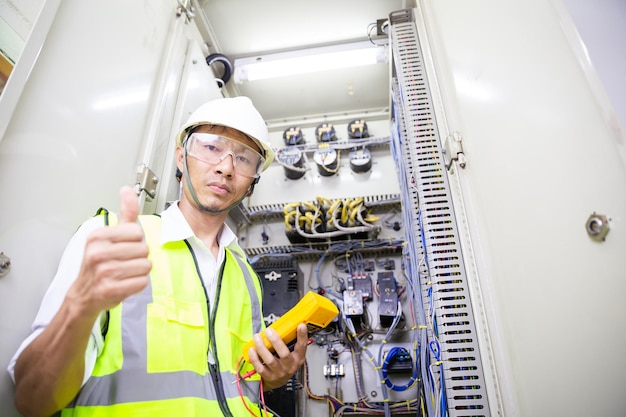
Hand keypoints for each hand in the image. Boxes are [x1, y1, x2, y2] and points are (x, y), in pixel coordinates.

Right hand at [67, 186, 151, 315]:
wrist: (84, 294)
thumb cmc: (99, 263)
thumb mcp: (109, 235)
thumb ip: (125, 213)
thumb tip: (127, 189)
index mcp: (97, 236)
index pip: (137, 231)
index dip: (135, 241)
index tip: (124, 247)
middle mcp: (97, 253)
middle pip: (143, 249)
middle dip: (139, 257)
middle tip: (124, 262)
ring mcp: (103, 272)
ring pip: (146, 266)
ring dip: (140, 271)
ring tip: (124, 273)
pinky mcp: (110, 289)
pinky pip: (142, 282)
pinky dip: (138, 284)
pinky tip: (125, 283)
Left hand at [247, 323, 308, 390]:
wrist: (278, 382)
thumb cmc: (285, 363)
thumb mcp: (292, 353)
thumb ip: (289, 341)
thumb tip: (284, 325)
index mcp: (298, 358)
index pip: (302, 346)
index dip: (302, 336)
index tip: (301, 325)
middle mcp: (290, 366)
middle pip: (284, 354)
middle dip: (275, 341)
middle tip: (268, 331)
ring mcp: (279, 372)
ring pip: (270, 360)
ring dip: (262, 347)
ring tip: (257, 337)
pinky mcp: (269, 377)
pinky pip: (260, 367)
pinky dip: (255, 358)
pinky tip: (252, 350)